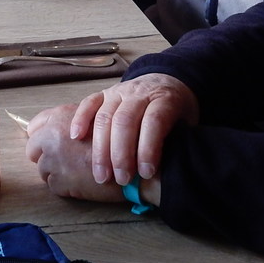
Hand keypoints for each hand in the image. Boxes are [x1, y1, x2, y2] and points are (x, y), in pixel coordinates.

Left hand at [26, 104, 126, 202]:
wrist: (135, 164)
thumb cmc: (121, 140)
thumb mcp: (95, 117)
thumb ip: (74, 119)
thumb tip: (54, 129)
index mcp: (60, 115)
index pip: (34, 127)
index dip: (40, 137)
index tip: (49, 146)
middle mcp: (52, 134)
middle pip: (32, 149)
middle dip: (44, 157)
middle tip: (65, 162)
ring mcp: (53, 158)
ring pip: (42, 169)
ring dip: (57, 173)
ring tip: (79, 173)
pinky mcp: (59, 180)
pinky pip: (53, 186)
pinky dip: (65, 188)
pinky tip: (83, 183)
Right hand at [70, 74, 197, 185]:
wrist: (167, 82)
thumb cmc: (178, 112)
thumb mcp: (187, 123)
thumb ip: (176, 140)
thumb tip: (168, 170)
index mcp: (164, 99)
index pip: (154, 121)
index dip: (149, 148)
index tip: (146, 173)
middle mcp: (139, 92)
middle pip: (125, 120)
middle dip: (120, 153)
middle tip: (121, 179)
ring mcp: (119, 91)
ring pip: (105, 116)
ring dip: (100, 147)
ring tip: (101, 175)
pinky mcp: (104, 93)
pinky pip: (89, 103)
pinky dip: (80, 119)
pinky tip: (76, 137)